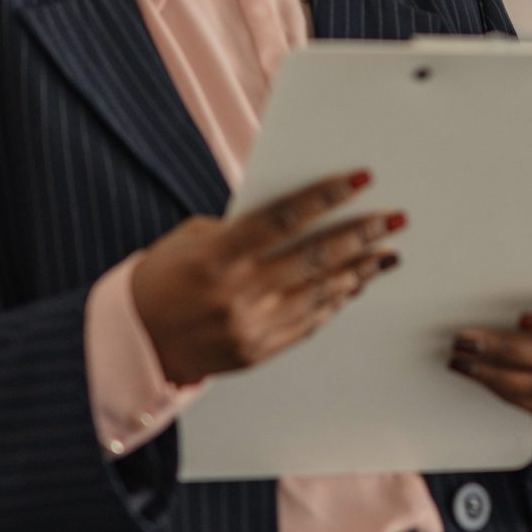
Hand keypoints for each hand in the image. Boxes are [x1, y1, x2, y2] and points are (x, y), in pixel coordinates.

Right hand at [130, 170, 403, 385]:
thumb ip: (244, 229)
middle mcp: (238, 293)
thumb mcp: (194, 239)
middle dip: (361, 234)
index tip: (363, 179)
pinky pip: (310, 322)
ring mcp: (252, 327)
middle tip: (394, 218)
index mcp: (218, 255)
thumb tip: (302, 217)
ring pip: (321, 292)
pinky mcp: (259, 352)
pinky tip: (355, 283)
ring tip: (387, 252)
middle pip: (314, 257)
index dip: (327, 196)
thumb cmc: (164, 276)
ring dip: (360, 270)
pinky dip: (336, 300)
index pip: (284, 218)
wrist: (136, 341)